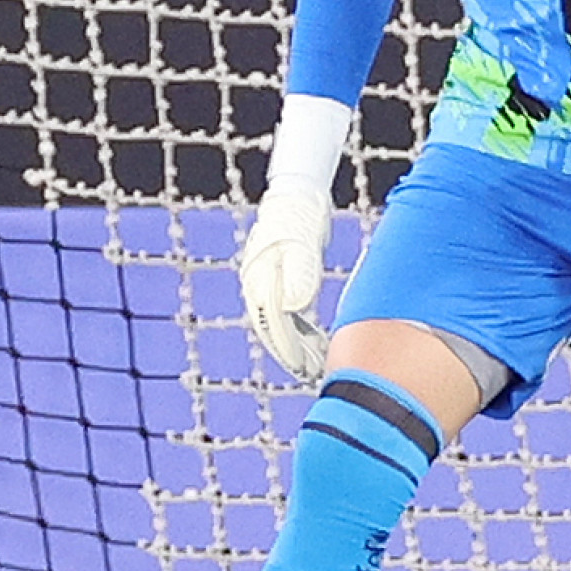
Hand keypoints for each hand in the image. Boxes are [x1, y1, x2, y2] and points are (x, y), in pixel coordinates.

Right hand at [239, 181, 332, 380]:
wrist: (295, 198)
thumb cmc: (299, 220)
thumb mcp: (301, 246)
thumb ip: (299, 274)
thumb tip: (295, 304)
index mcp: (261, 280)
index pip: (274, 323)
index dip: (289, 348)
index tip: (304, 367)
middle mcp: (258, 286)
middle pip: (272, 327)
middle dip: (290, 352)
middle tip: (310, 372)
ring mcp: (264, 283)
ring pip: (276, 322)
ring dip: (293, 343)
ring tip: (312, 363)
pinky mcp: (275, 280)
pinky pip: (282, 312)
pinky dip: (296, 328)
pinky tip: (312, 339)